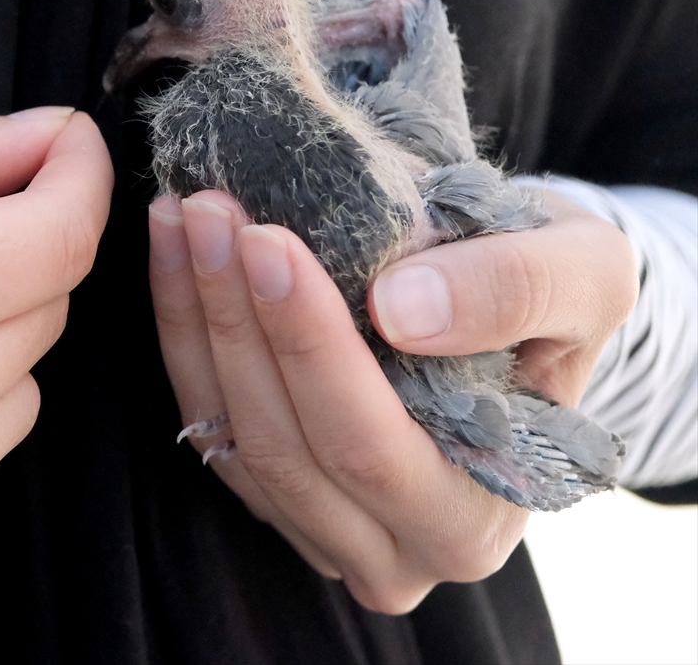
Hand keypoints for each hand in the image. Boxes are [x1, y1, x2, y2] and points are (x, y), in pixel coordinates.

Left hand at [148, 188, 635, 612]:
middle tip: (209, 211)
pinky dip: (184, 329)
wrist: (513, 301)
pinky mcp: (270, 488)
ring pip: (232, 434)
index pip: (371, 444)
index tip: (269, 240)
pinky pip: (207, 418)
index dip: (310, 344)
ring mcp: (320, 526)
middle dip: (237, 319)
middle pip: (285, 446)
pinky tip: (175, 249)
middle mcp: (393, 546)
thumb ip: (516, 290)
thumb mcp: (582, 271)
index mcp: (474, 516)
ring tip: (184, 215)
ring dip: (196, 317)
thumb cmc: (553, 291)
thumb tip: (402, 311)